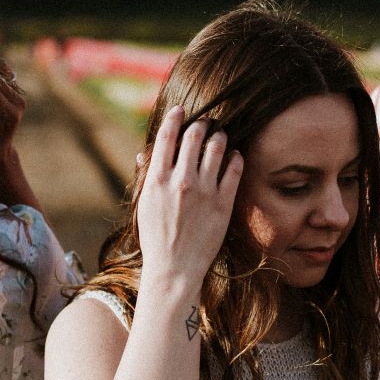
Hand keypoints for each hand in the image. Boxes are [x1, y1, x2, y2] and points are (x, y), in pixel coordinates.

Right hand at [135, 105, 242, 291]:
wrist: (174, 269)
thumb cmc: (155, 238)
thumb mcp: (144, 205)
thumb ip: (147, 177)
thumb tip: (146, 154)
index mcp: (157, 180)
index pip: (167, 137)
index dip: (175, 118)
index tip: (181, 110)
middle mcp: (181, 181)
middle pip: (194, 137)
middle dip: (201, 124)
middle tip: (205, 123)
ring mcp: (204, 192)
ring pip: (216, 148)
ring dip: (219, 136)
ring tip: (220, 136)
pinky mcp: (223, 203)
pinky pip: (234, 170)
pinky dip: (235, 157)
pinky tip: (234, 155)